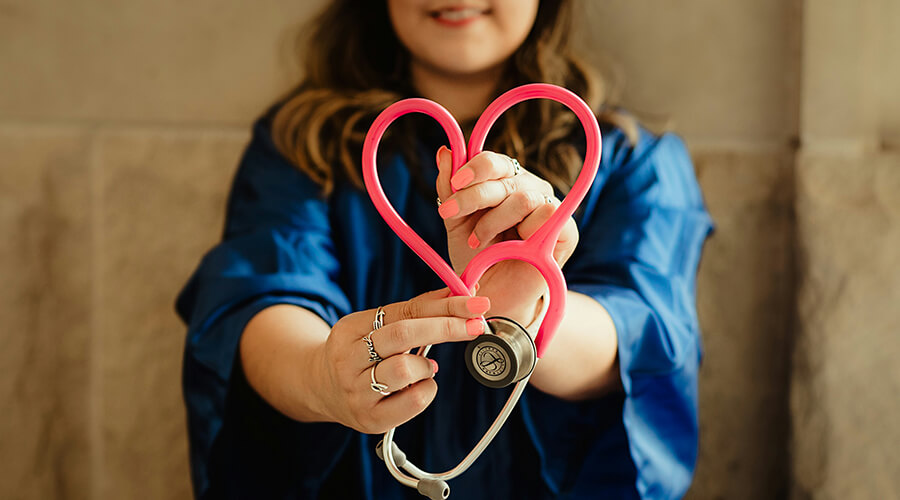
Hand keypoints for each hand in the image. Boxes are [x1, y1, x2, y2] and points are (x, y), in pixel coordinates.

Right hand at [313, 288, 490, 433]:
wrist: (321, 389)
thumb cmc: (361, 353)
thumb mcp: (376, 326)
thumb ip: (416, 311)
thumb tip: (461, 293)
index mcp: (349, 329)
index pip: (403, 311)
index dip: (443, 306)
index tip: (475, 303)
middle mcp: (347, 360)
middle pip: (402, 335)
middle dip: (446, 327)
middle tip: (476, 325)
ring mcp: (356, 392)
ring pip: (404, 370)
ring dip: (426, 365)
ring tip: (425, 367)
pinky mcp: (370, 419)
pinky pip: (412, 402)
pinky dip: (427, 389)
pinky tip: (420, 386)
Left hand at [434, 146, 578, 323]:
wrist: (492, 296)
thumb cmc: (477, 258)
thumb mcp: (456, 222)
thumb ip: (449, 188)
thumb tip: (445, 151)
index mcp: (505, 181)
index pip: (494, 161)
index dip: (474, 168)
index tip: (453, 185)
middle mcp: (529, 188)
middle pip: (505, 175)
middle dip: (473, 195)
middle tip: (450, 214)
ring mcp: (549, 207)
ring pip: (523, 197)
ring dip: (493, 221)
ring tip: (478, 241)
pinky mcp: (567, 230)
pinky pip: (548, 215)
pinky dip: (523, 232)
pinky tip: (511, 248)